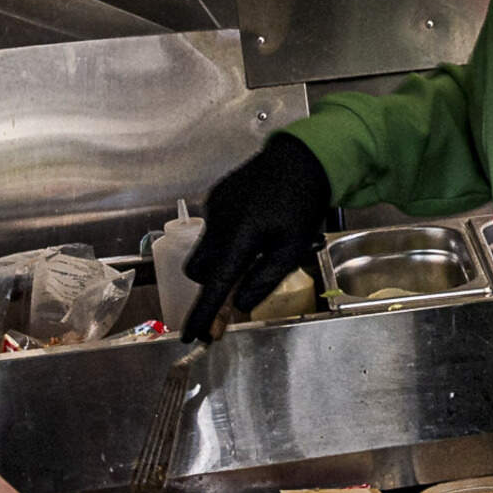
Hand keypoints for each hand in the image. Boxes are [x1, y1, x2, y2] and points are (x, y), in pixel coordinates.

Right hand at [180, 136, 334, 338]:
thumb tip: (240, 305)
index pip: (214, 285)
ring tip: (259, 248)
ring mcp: (214, 208)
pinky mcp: (216, 197)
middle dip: (213, 284)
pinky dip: (228, 238)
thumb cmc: (303, 205)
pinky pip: (214, 227)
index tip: (190, 336)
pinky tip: (257, 225)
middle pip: (200, 270)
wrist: (300, 157)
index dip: (202, 313)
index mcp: (239, 238)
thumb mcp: (292, 248)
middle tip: (239, 288)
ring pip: (206, 249)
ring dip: (223, 260)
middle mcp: (218, 223)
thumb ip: (264, 279)